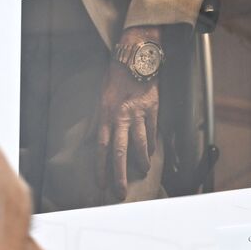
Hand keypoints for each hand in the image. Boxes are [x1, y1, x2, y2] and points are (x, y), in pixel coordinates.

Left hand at [92, 30, 160, 197]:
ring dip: (141, 161)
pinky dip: (152, 143)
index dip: (101, 167)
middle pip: (120, 151)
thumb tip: (97, 138)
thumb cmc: (115, 76)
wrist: (135, 57)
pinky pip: (152, 131)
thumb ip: (101, 118)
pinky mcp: (153, 108)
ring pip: (140, 144)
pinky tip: (151, 152)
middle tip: (121, 192)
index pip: (102, 147)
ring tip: (142, 171)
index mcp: (106, 114)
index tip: (101, 183)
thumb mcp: (101, 96)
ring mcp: (138, 113)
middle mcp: (121, 116)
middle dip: (119, 174)